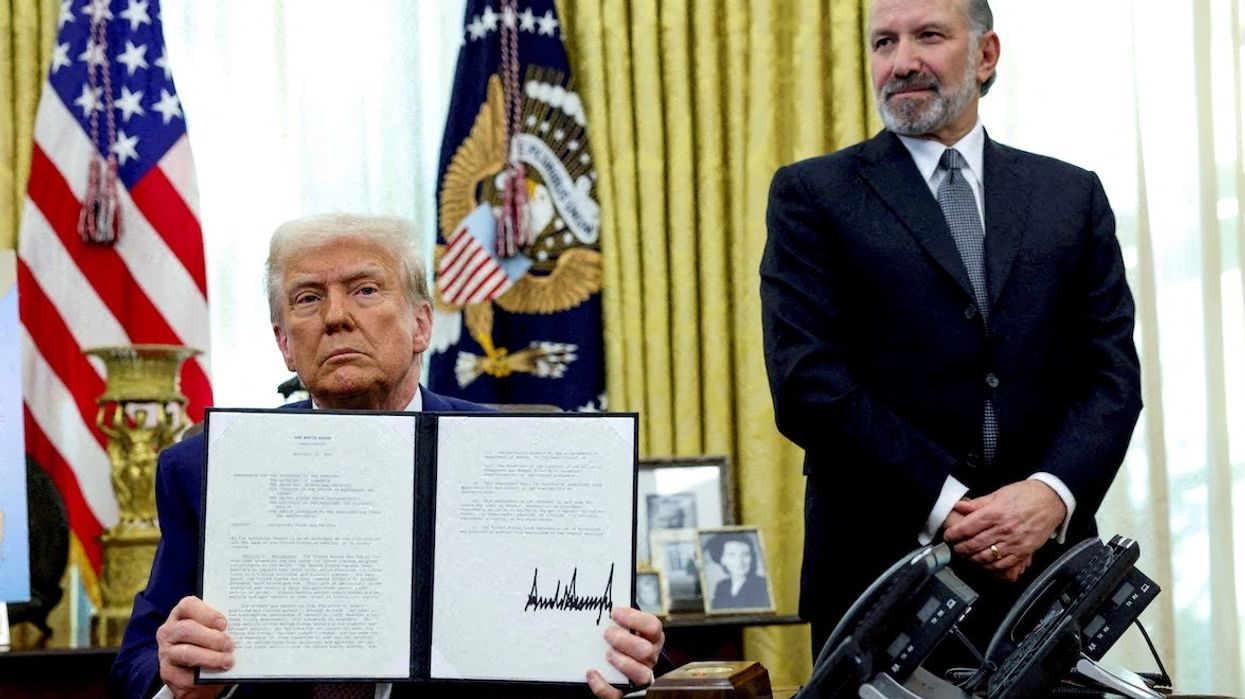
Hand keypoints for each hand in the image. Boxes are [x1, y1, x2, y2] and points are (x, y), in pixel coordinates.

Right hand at [156, 596, 233, 697]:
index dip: (206, 613)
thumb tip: (243, 630)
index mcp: (181, 614)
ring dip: (210, 657)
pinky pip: (185, 675)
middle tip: (230, 645)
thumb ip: (222, 628)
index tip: (223, 623)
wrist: (198, 676)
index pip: (188, 605)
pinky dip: (204, 675)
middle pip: (187, 630)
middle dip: (212, 638)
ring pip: (186, 653)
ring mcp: (166, 653)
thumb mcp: (213, 632)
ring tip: (228, 661)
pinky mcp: (168, 674)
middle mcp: (169, 632)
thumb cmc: (209, 645)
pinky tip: (216, 675)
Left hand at [586, 607, 664, 698]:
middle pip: (647, 651)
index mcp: (652, 639)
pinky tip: (591, 673)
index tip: (615, 613)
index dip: (635, 619)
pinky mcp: (625, 692)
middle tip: (608, 633)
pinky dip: (602, 685)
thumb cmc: (622, 641)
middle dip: (625, 641)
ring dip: (623, 662)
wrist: (618, 669)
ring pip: (641, 674)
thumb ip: (621, 619)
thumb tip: (605, 605)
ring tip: (607, 653)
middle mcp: (650, 659)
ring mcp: (639, 677)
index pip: (653, 626)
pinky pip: (616, 694)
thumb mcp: (627, 627)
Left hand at [944, 480, 1065, 579]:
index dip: (953, 534)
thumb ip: (977, 503)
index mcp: (995, 513)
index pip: (967, 528)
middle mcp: (1004, 529)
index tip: (948, 536)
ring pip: (986, 557)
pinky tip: (983, 563)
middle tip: (954, 547)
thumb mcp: (999, 494)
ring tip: (966, 555)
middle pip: (974, 544)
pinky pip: (1003, 564)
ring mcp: (1014, 542)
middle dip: (960, 548)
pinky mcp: (1024, 551)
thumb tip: (959, 506)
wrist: (1052, 500)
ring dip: (972, 558)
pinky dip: (990, 566)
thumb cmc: (1026, 495)